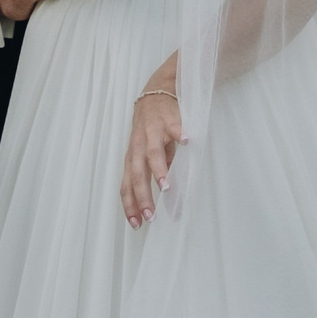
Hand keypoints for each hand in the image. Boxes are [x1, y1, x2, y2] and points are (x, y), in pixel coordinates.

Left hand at [121, 67, 182, 227]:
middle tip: (151, 215)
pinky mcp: (168, 119)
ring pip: (152, 152)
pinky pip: (175, 127)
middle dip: (143, 195)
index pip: (127, 184)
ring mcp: (152, 132)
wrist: (155, 92)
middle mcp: (138, 146)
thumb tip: (170, 207)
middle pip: (137, 173)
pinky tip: (189, 141)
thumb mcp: (151, 154)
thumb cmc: (152, 130)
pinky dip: (181, 133)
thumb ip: (157, 177)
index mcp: (133, 156)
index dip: (130, 205)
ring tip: (166, 187)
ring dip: (159, 170)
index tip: (136, 225)